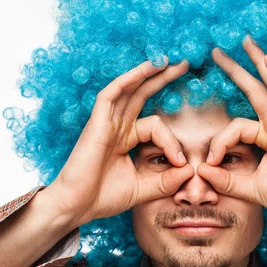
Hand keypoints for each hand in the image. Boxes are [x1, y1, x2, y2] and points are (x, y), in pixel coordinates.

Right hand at [46, 58, 193, 226]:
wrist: (76, 206)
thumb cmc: (103, 198)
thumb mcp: (143, 189)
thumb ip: (166, 181)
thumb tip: (190, 170)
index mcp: (126, 139)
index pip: (156, 127)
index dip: (172, 142)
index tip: (181, 163)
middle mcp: (117, 127)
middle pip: (142, 95)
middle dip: (162, 79)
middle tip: (184, 63)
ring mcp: (106, 123)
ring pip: (129, 90)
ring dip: (148, 73)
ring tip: (168, 59)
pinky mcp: (96, 124)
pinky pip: (111, 96)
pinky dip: (127, 81)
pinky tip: (145, 69)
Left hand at [197, 37, 266, 221]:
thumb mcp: (248, 188)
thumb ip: (225, 180)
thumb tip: (201, 170)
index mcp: (265, 137)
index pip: (234, 127)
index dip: (218, 143)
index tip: (208, 163)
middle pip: (252, 90)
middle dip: (234, 70)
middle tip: (215, 52)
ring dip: (256, 62)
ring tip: (244, 40)